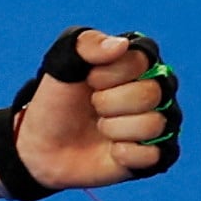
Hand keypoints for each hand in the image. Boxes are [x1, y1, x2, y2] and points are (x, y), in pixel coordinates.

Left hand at [5, 28, 179, 192]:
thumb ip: (85, 44)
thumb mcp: (60, 64)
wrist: (41, 145)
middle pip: (152, 93)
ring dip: (113, 129)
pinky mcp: (155, 155)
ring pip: (154, 125)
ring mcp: (159, 122)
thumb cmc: (57, 101)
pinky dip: (125, 154)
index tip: (89, 80)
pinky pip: (154, 155)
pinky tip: (111, 151)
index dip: (108, 74)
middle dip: (108, 103)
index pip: (142, 60)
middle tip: (93, 107)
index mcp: (141, 62)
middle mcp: (158, 89)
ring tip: (100, 127)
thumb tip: (120, 45)